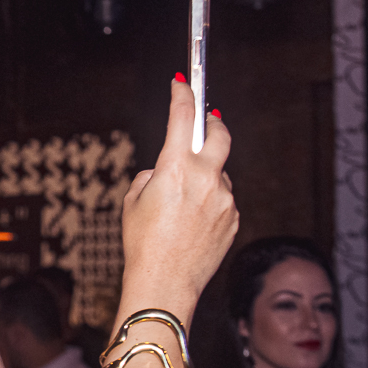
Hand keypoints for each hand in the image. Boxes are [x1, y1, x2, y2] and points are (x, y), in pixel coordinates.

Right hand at [119, 79, 237, 324]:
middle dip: (213, 123)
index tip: (182, 83)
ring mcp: (225, 199)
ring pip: (220, 173)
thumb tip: (166, 170)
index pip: (183, 116)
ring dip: (207, 176)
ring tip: (183, 207)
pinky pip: (223, 200)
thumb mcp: (134, 202)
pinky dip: (211, 203)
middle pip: (220, 134)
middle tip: (207, 122)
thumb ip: (152, 175)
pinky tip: (192, 225)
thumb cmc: (142, 244)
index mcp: (176, 168)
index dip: (183, 93)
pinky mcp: (233, 219)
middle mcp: (206, 179)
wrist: (164, 284)